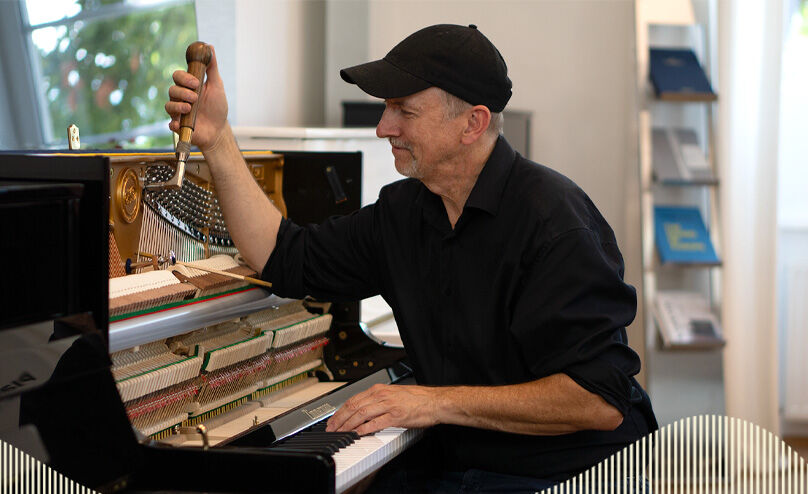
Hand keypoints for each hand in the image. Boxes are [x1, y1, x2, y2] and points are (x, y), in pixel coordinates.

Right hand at [165, 45, 228, 151]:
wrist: (218, 130)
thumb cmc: (218, 107)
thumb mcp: (217, 86)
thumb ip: (212, 68)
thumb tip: (210, 47)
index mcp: (189, 87)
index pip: (178, 76)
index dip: (184, 78)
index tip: (196, 82)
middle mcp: (181, 98)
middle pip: (171, 89)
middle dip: (182, 92)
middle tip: (194, 96)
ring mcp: (178, 111)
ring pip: (169, 105)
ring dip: (179, 105)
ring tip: (190, 108)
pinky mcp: (178, 125)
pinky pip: (170, 123)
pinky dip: (174, 122)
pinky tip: (180, 123)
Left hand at [325, 384, 441, 435]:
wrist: (435, 402)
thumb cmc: (417, 400)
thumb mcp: (394, 395)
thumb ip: (378, 401)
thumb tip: (363, 411)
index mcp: (380, 390)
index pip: (354, 399)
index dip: (341, 411)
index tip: (333, 420)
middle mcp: (382, 395)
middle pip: (354, 406)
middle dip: (340, 419)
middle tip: (332, 428)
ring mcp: (388, 405)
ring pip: (361, 414)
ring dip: (348, 425)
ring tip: (341, 432)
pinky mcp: (396, 416)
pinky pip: (376, 422)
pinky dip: (364, 428)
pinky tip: (358, 433)